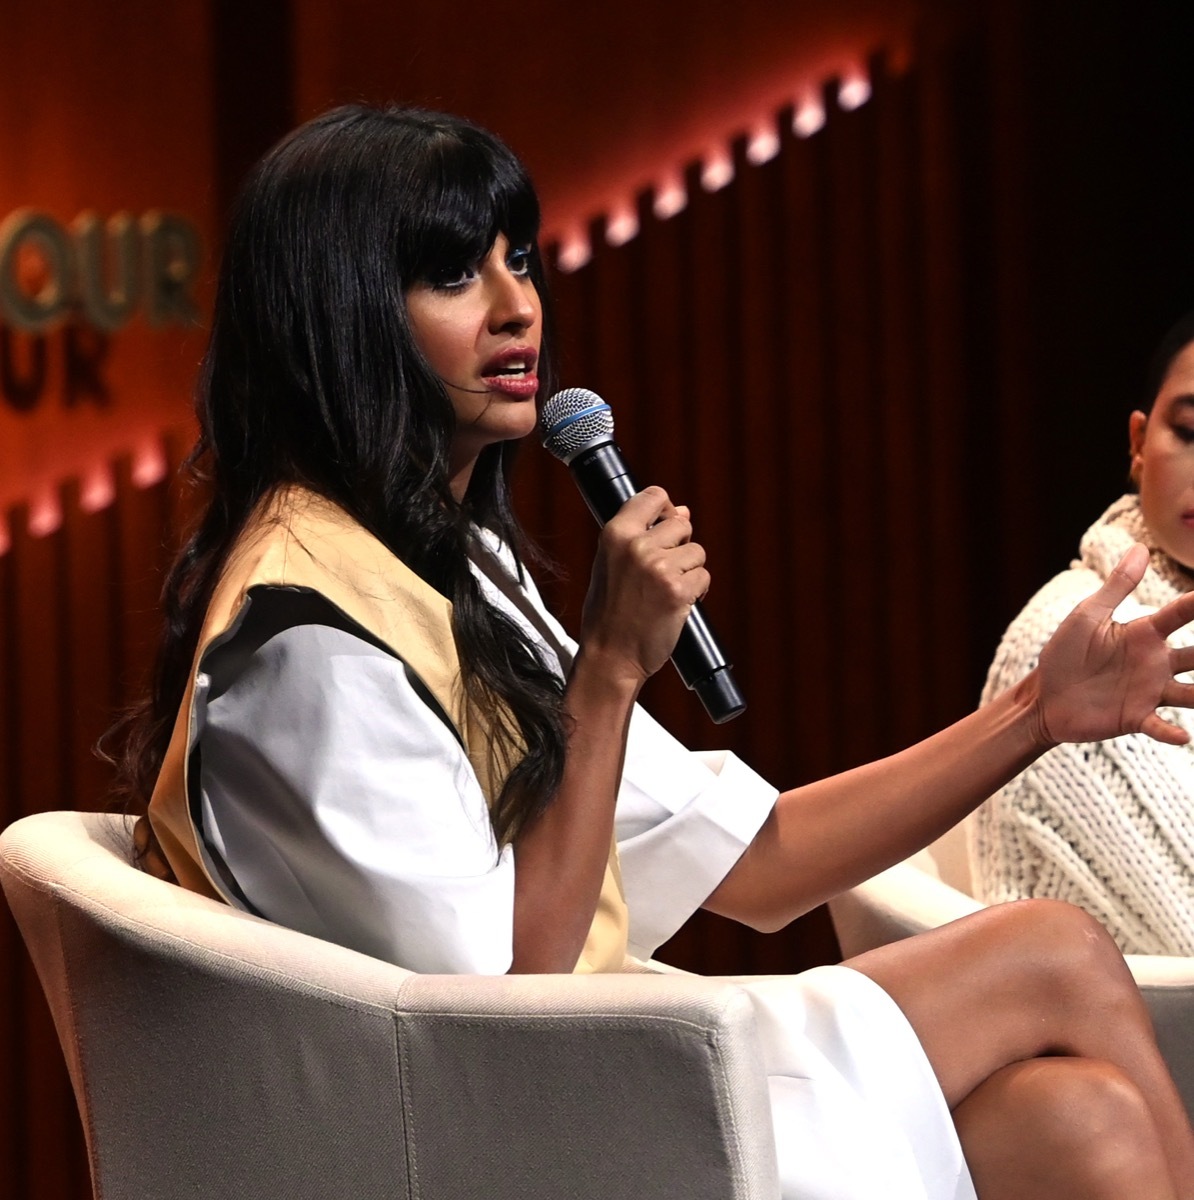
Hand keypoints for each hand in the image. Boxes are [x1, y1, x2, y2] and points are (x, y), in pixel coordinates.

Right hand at [579, 486, 709, 685]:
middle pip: (682, 525)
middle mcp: (637, 546)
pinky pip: (704, 577)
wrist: (611, 655)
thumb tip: (683, 512)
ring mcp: (659, 568)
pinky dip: (696, 592)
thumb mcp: (612, 564)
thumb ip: (642, 536)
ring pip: (697, 552)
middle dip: (680, 546)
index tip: (666, 524)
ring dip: (690, 571)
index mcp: (615, 534)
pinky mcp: (678, 591)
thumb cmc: (610, 612)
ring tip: (666, 591)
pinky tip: (677, 604)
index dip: (666, 509)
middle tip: (662, 573)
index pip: (654, 496)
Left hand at [1033, 543, 1193, 745]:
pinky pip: (1160, 726)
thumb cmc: (1065, 653)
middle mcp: (1156, 662)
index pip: (1182, 613)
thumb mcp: (1087, 616)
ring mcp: (1149, 691)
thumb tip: (1141, 546)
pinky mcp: (1135, 717)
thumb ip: (1116, 586)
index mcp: (1144, 633)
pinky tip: (1183, 736)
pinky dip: (1172, 732)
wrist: (1044, 695)